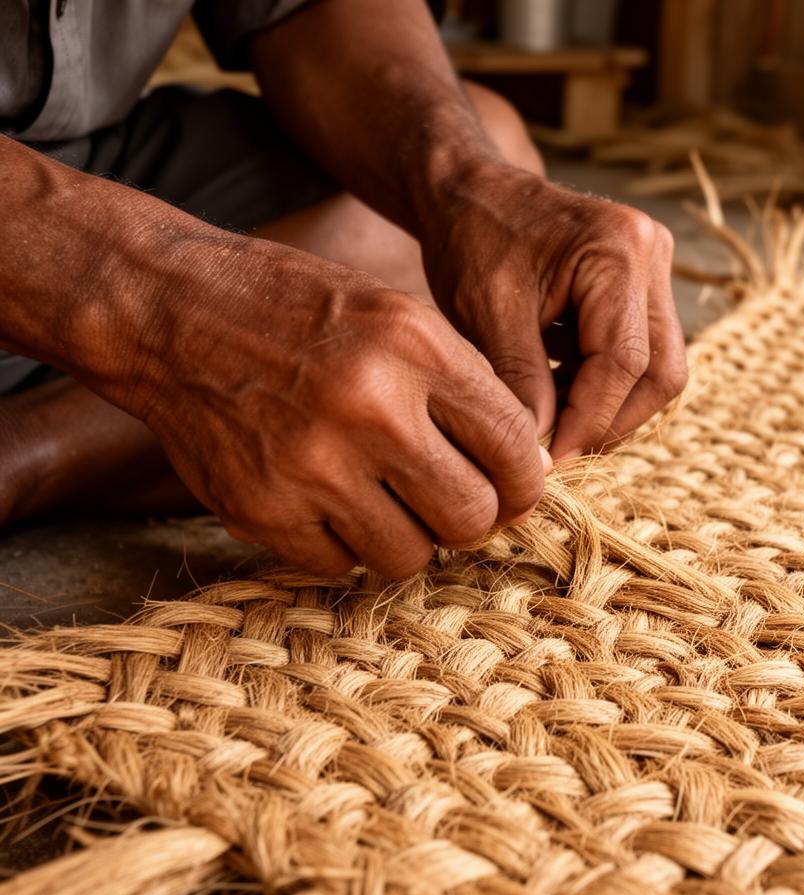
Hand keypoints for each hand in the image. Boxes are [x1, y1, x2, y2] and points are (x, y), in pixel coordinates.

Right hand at [132, 236, 545, 576]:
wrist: (172, 312)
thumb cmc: (299, 313)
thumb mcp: (397, 317)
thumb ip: (466, 389)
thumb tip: (523, 471)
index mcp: (414, 349)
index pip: (511, 449)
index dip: (523, 483)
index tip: (510, 489)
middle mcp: (367, 408)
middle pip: (470, 516)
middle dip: (472, 518)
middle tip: (449, 500)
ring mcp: (310, 466)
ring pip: (409, 556)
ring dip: (409, 537)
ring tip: (386, 500)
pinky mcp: (261, 511)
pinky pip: (340, 565)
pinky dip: (345, 544)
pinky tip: (330, 502)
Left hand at [418, 162, 686, 459]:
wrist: (468, 190)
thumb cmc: (471, 239)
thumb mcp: (486, 314)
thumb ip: (521, 383)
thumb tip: (544, 451)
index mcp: (618, 250)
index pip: (624, 363)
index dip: (591, 420)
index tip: (553, 457)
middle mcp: (652, 253)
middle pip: (662, 372)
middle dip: (611, 420)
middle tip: (560, 448)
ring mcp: (655, 267)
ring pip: (659, 368)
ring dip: (610, 405)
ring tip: (553, 415)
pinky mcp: (643, 283)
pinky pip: (642, 352)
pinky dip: (604, 383)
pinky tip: (558, 388)